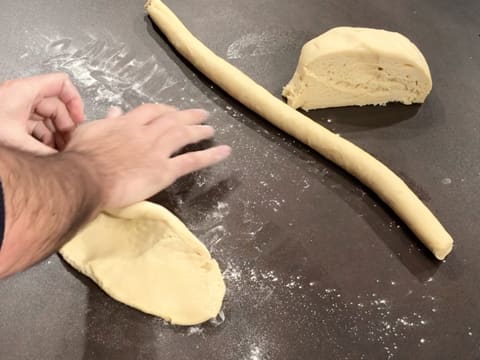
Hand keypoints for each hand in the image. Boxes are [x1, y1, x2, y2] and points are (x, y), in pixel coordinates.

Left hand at [0, 72, 83, 153]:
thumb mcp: (18, 142)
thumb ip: (45, 152)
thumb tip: (65, 160)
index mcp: (24, 91)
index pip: (61, 83)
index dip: (75, 101)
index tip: (79, 119)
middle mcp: (21, 96)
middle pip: (56, 105)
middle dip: (65, 125)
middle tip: (70, 143)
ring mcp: (16, 108)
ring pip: (46, 117)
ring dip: (55, 134)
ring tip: (59, 151)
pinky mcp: (11, 120)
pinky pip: (34, 125)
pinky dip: (43, 137)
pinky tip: (46, 151)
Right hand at [66, 104, 230, 208]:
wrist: (85, 177)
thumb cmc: (81, 157)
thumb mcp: (87, 131)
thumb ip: (105, 121)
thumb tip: (114, 110)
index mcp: (128, 123)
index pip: (151, 111)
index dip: (164, 109)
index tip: (172, 111)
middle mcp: (146, 133)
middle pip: (172, 119)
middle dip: (188, 116)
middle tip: (201, 114)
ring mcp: (157, 151)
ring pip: (183, 136)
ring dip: (199, 130)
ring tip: (211, 128)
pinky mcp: (164, 170)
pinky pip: (191, 161)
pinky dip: (210, 155)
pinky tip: (224, 151)